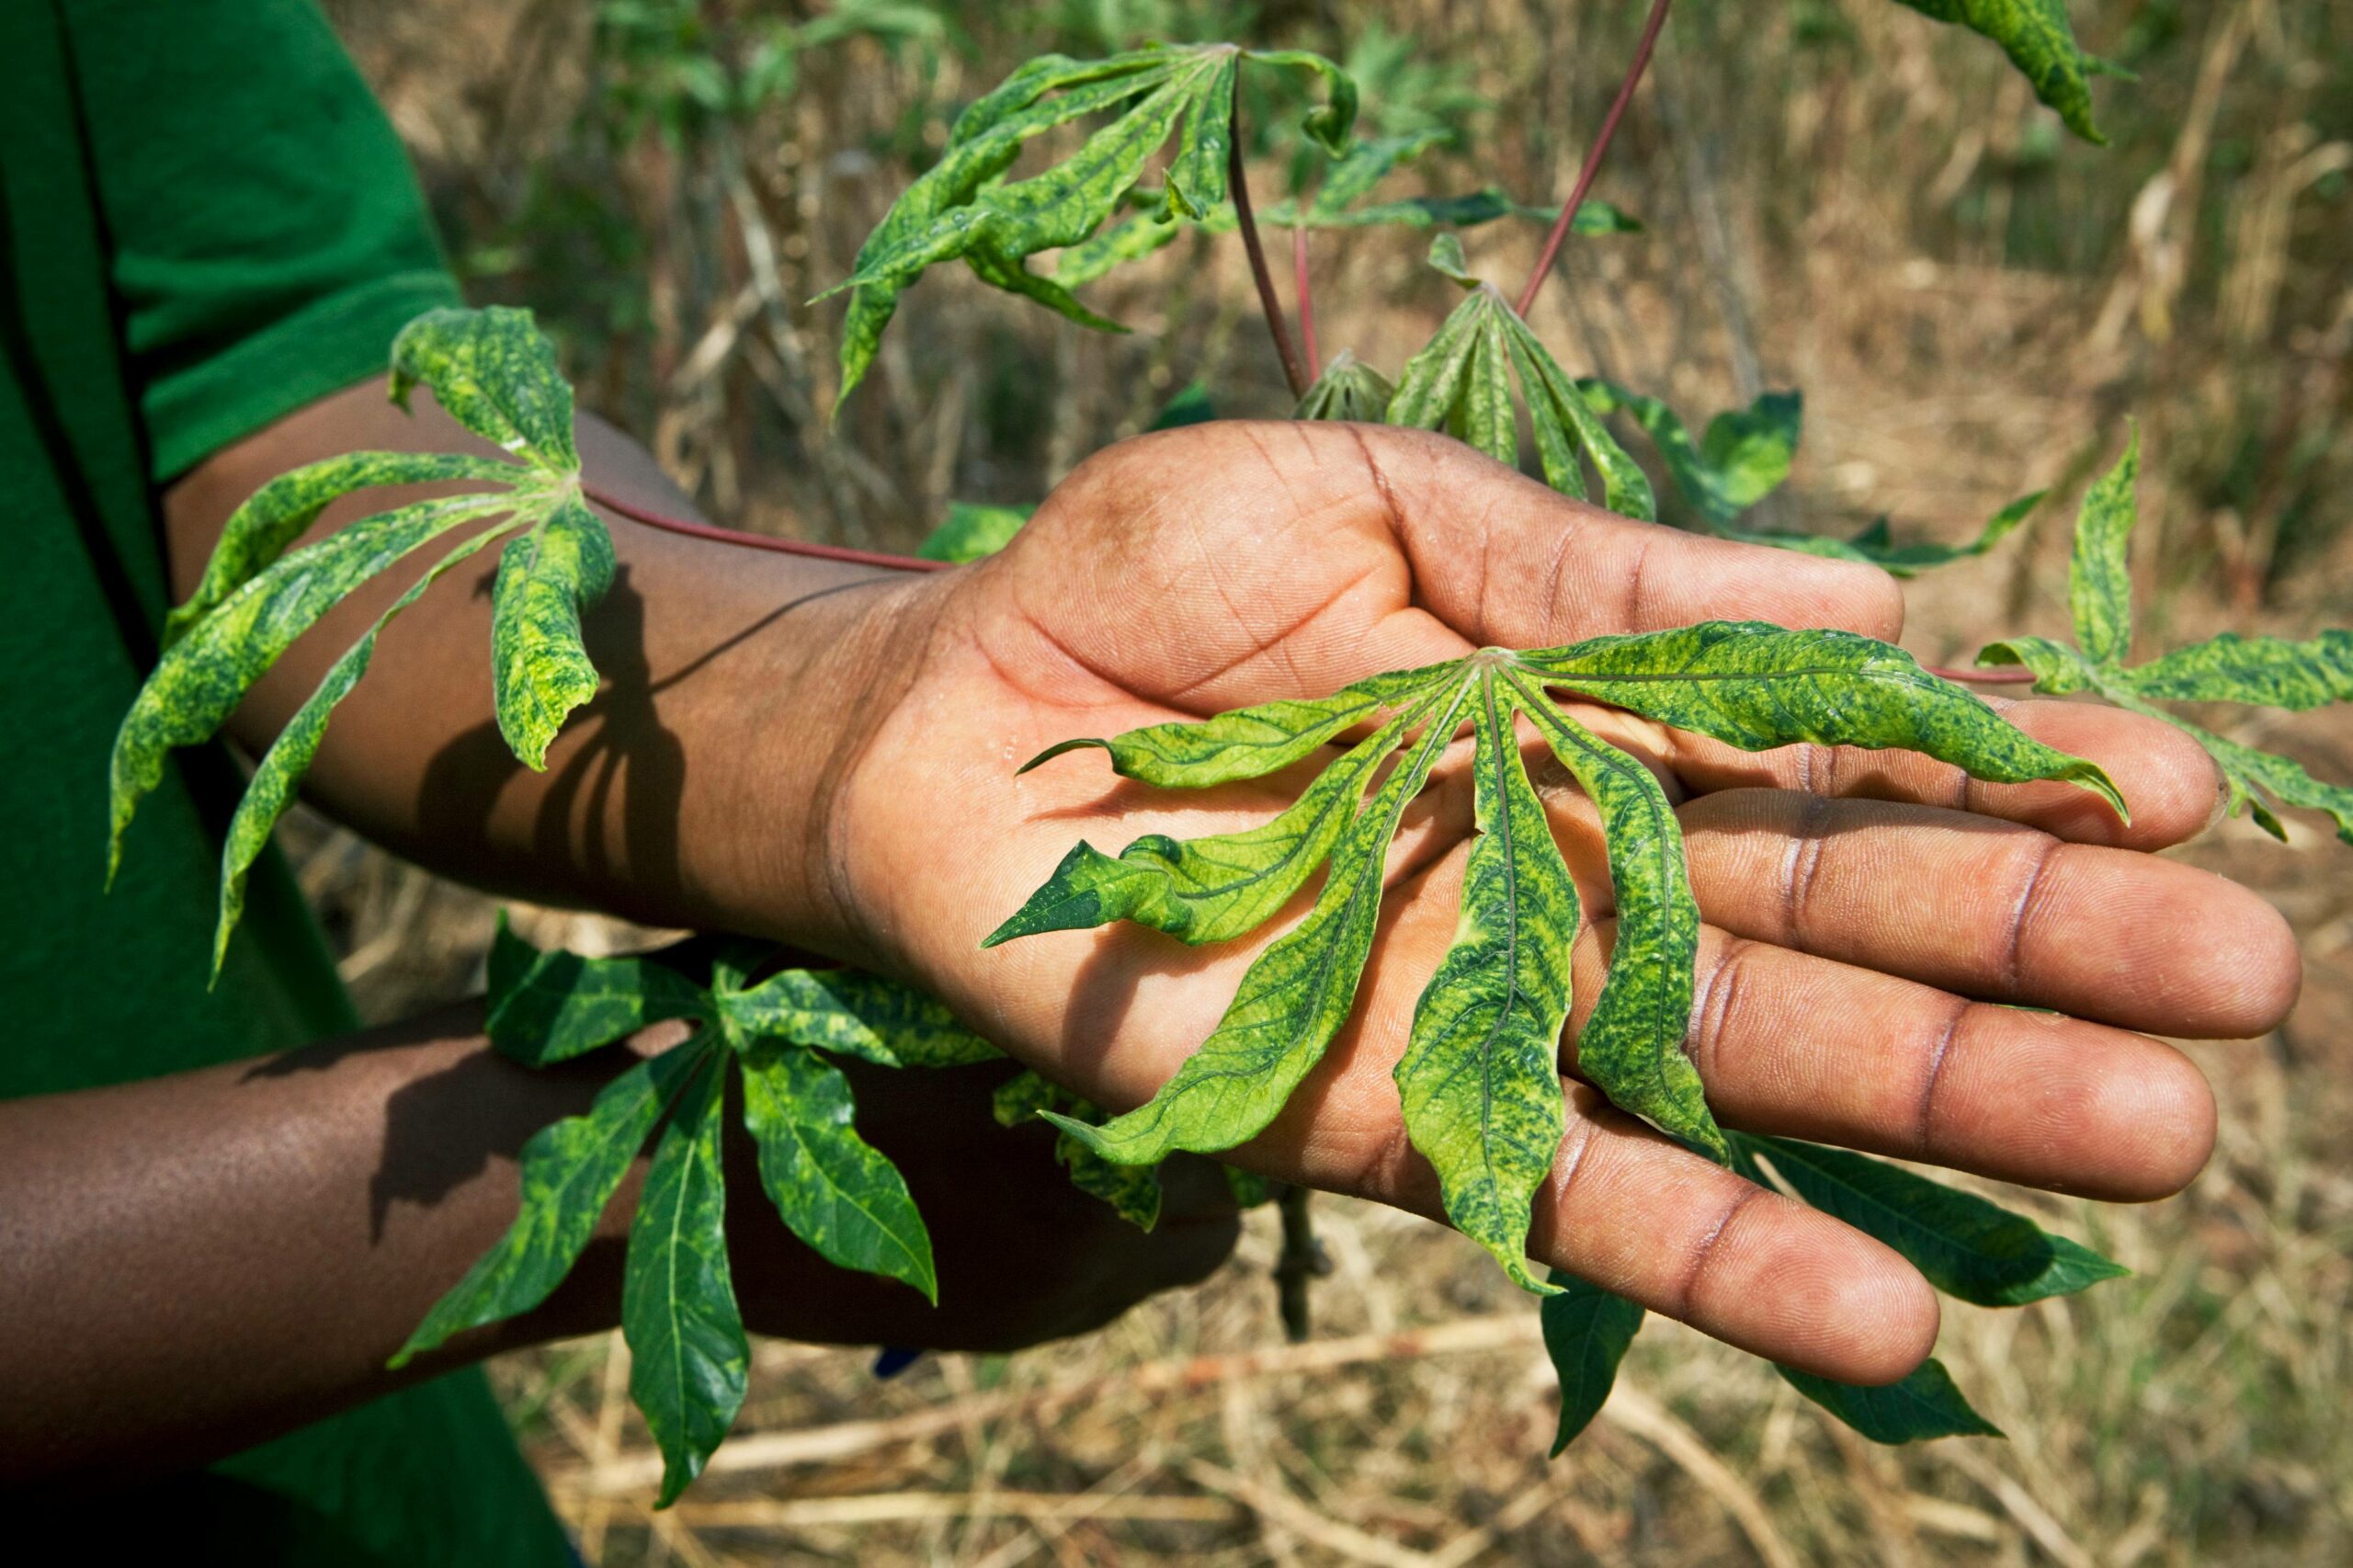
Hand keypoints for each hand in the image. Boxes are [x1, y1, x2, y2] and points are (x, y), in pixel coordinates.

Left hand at [821, 421, 2299, 1383]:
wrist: (948, 716)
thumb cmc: (1143, 585)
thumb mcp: (1368, 498)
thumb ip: (1592, 568)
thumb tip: (1871, 596)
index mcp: (1592, 713)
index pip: (1831, 750)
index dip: (1994, 763)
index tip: (2164, 781)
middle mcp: (1576, 870)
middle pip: (1834, 919)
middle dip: (2031, 948)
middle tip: (2244, 986)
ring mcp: (1491, 1002)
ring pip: (1744, 1067)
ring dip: (1935, 1114)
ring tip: (2146, 1142)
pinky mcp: (1380, 1113)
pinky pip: (1566, 1193)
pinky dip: (1714, 1254)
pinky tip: (1876, 1315)